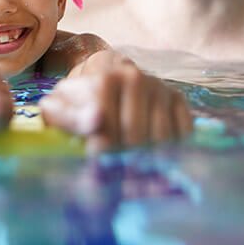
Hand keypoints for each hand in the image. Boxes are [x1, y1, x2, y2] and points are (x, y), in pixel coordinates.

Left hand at [39, 50, 191, 153]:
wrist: (104, 78)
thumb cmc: (79, 101)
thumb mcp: (60, 107)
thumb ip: (69, 116)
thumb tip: (96, 122)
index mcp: (105, 79)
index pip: (109, 124)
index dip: (101, 147)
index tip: (95, 157)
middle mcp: (136, 78)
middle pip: (136, 135)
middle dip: (123, 155)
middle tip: (114, 166)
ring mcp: (159, 88)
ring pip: (161, 137)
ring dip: (147, 157)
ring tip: (132, 162)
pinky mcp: (177, 100)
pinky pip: (182, 133)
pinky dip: (171, 150)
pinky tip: (154, 154)